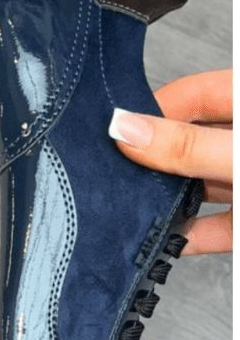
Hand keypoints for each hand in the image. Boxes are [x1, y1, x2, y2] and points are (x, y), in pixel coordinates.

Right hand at [108, 69, 231, 254]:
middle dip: (152, 160)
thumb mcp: (239, 156)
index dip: (151, 112)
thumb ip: (188, 147)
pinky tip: (167, 244)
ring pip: (200, 186)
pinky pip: (215, 226)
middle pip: (189, 143)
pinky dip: (192, 236)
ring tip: (133, 210)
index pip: (191, 95)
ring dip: (170, 201)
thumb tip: (127, 130)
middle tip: (115, 175)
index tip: (113, 135)